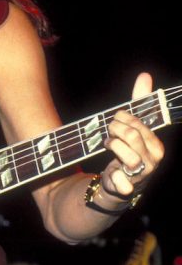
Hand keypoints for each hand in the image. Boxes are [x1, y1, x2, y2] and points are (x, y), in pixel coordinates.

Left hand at [101, 72, 164, 198]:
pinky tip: (111, 173)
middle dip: (114, 128)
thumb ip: (139, 102)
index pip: (138, 123)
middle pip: (131, 135)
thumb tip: (145, 75)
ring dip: (111, 145)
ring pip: (126, 153)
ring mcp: (141, 176)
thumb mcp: (133, 125)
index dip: (122, 118)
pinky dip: (114, 177)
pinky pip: (122, 183)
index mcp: (155, 145)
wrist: (115, 182)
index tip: (116, 119)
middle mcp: (152, 161)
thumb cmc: (127, 149)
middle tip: (109, 131)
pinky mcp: (126, 189)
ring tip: (107, 144)